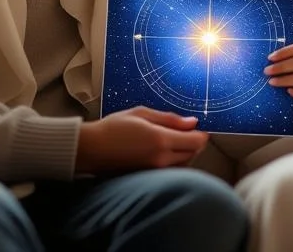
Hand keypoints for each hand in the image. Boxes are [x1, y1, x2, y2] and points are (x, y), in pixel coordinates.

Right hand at [75, 107, 208, 174]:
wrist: (91, 149)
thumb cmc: (113, 128)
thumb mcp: (141, 113)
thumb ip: (169, 118)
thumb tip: (193, 122)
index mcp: (161, 140)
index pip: (196, 141)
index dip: (201, 133)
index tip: (196, 127)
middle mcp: (161, 159)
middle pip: (193, 153)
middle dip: (194, 142)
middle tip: (184, 131)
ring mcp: (155, 171)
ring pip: (184, 164)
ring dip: (185, 153)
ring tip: (173, 140)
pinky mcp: (149, 177)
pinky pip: (172, 171)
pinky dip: (175, 162)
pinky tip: (164, 152)